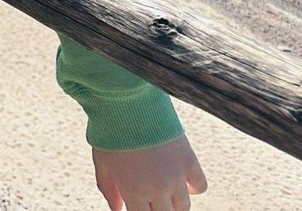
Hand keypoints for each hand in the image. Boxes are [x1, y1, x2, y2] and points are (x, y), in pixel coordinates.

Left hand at [92, 135, 206, 209]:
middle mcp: (158, 189)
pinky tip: (181, 181)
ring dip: (173, 204)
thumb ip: (109, 189)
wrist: (126, 100)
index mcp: (134, 191)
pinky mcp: (189, 160)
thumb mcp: (101, 162)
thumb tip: (117, 210)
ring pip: (184, 206)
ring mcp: (176, 176)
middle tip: (150, 200)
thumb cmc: (108, 131)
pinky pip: (199, 186)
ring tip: (163, 194)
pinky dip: (192, 188)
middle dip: (157, 209)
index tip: (138, 205)